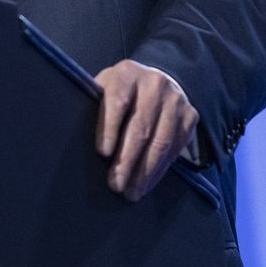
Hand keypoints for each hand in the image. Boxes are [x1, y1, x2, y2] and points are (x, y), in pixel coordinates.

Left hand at [94, 60, 198, 201]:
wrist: (158, 80)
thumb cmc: (121, 92)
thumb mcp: (104, 88)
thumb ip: (95, 107)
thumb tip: (75, 142)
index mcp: (126, 74)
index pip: (117, 101)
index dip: (109, 128)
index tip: (102, 153)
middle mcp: (154, 83)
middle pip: (140, 126)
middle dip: (127, 160)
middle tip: (115, 184)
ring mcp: (175, 99)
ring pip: (161, 141)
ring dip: (145, 171)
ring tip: (131, 192)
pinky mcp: (190, 116)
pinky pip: (175, 148)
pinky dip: (160, 169)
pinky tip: (147, 183)